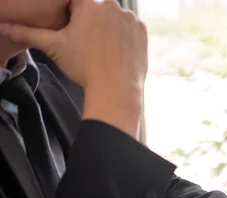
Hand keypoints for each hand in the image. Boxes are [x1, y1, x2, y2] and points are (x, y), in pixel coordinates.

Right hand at [0, 0, 148, 138]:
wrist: (116, 89)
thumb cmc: (85, 67)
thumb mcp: (54, 47)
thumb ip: (28, 32)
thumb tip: (3, 26)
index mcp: (89, 4)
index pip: (76, 0)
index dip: (72, 12)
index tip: (72, 28)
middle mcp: (112, 6)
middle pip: (95, 7)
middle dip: (89, 21)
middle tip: (85, 42)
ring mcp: (129, 18)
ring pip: (113, 17)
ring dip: (106, 27)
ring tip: (100, 49)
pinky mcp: (142, 31)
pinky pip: (129, 27)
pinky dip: (122, 36)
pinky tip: (114, 51)